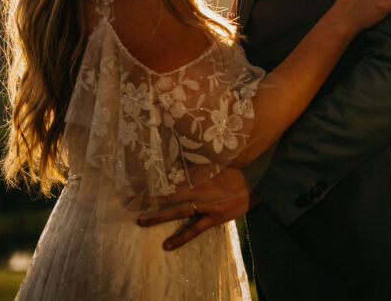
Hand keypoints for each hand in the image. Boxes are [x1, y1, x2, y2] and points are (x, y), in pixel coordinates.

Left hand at [136, 166, 256, 250]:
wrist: (259, 180)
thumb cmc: (238, 165)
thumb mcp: (218, 156)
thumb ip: (199, 156)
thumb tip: (181, 145)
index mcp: (198, 172)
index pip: (170, 173)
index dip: (154, 177)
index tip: (137, 177)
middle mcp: (198, 188)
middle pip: (168, 193)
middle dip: (150, 197)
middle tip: (131, 201)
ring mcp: (205, 204)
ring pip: (176, 210)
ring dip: (158, 216)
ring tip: (140, 221)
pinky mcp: (213, 217)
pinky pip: (194, 229)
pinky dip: (181, 238)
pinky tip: (167, 246)